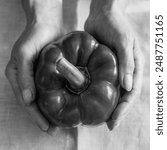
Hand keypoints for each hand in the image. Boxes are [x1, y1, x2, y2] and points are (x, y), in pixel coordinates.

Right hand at [5, 0, 63, 130]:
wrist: (46, 25)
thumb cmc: (34, 37)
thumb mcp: (25, 54)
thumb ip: (24, 76)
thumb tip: (27, 100)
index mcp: (18, 77)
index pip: (26, 102)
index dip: (35, 116)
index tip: (46, 127)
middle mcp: (26, 80)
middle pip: (34, 104)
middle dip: (43, 118)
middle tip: (54, 130)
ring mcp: (37, 78)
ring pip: (42, 100)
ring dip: (50, 112)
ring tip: (60, 124)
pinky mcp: (47, 75)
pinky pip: (51, 91)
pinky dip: (56, 100)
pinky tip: (63, 107)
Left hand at [84, 2, 143, 129]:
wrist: (101, 14)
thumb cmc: (115, 25)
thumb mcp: (123, 41)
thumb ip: (128, 63)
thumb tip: (128, 87)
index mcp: (135, 66)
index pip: (132, 92)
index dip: (124, 108)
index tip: (114, 121)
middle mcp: (126, 71)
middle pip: (123, 96)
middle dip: (117, 112)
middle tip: (108, 126)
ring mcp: (115, 70)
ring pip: (113, 92)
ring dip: (108, 106)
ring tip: (100, 119)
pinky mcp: (103, 67)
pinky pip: (103, 83)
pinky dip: (99, 94)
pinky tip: (92, 102)